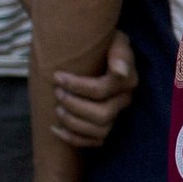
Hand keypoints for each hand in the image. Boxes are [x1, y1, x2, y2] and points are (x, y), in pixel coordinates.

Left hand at [52, 33, 138, 147]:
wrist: (99, 51)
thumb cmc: (103, 43)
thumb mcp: (114, 39)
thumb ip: (119, 52)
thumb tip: (119, 71)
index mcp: (127, 80)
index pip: (102, 90)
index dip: (77, 86)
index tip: (57, 75)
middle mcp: (125, 99)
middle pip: (103, 114)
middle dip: (75, 105)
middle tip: (57, 93)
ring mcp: (117, 114)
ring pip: (99, 130)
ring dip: (73, 122)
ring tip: (57, 108)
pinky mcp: (106, 125)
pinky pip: (94, 142)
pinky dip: (73, 139)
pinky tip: (55, 129)